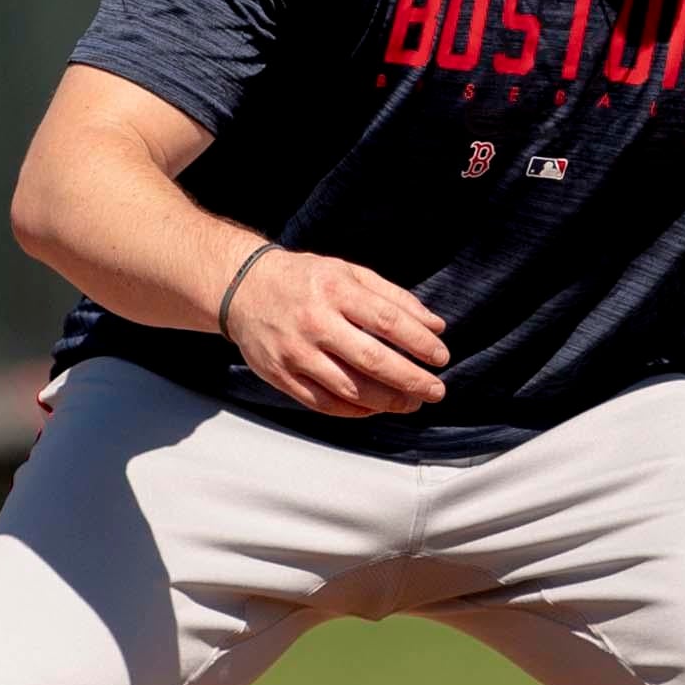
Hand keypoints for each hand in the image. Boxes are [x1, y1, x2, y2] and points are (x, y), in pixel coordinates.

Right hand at [222, 250, 450, 418]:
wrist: (242, 288)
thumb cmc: (307, 280)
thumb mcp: (349, 273)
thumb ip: (394, 298)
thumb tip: (436, 326)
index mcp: (334, 289)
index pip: (388, 320)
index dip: (419, 342)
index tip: (441, 356)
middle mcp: (314, 322)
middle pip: (371, 359)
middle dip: (410, 379)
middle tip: (436, 391)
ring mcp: (295, 352)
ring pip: (349, 388)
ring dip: (388, 401)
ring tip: (412, 402)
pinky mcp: (281, 376)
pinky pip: (324, 403)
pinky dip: (356, 411)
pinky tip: (377, 408)